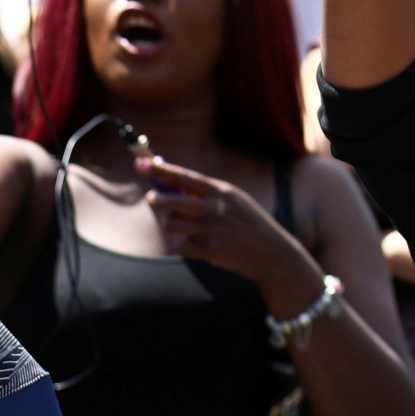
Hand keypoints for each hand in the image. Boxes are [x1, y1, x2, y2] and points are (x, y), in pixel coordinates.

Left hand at [139, 157, 318, 304]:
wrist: (273, 252)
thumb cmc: (248, 224)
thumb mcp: (234, 202)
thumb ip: (205, 196)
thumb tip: (170, 189)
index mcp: (223, 191)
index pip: (186, 177)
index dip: (161, 170)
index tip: (141, 163)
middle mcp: (216, 208)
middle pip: (172, 201)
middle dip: (157, 199)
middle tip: (151, 198)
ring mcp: (212, 229)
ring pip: (173, 224)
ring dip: (177, 226)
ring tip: (194, 229)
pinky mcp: (210, 249)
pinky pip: (182, 246)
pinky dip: (188, 246)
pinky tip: (206, 246)